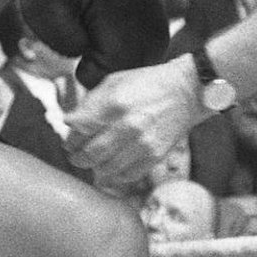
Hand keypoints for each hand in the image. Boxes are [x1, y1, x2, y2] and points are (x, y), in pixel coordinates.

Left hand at [64, 57, 204, 184]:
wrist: (187, 92)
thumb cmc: (148, 83)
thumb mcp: (115, 81)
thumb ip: (91, 102)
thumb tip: (70, 122)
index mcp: (114, 103)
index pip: (80, 129)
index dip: (70, 138)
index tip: (69, 140)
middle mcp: (128, 125)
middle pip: (90, 152)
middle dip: (77, 157)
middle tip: (75, 156)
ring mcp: (143, 143)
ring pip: (106, 168)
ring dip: (95, 168)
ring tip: (92, 162)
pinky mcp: (155, 156)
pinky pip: (127, 175)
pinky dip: (115, 175)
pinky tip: (112, 167)